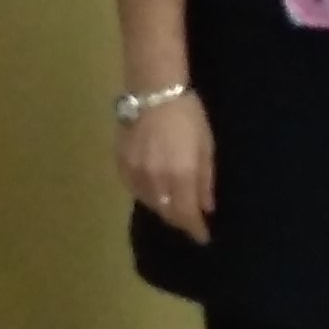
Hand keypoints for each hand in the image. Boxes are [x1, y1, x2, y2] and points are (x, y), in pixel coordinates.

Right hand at [118, 90, 213, 241]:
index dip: (195, 229)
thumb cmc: (187, 116)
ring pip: (149, 202)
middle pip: (167, 212)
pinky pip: (134, 189)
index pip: (186, 215)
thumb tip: (206, 207)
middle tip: (190, 222)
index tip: (203, 237)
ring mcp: (135, 172)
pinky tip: (153, 191)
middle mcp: (155, 180)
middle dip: (180, 220)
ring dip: (163, 208)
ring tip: (173, 207)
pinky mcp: (121, 163)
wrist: (153, 91)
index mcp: (180, 176)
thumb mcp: (206, 147)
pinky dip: (146, 195)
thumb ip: (205, 180)